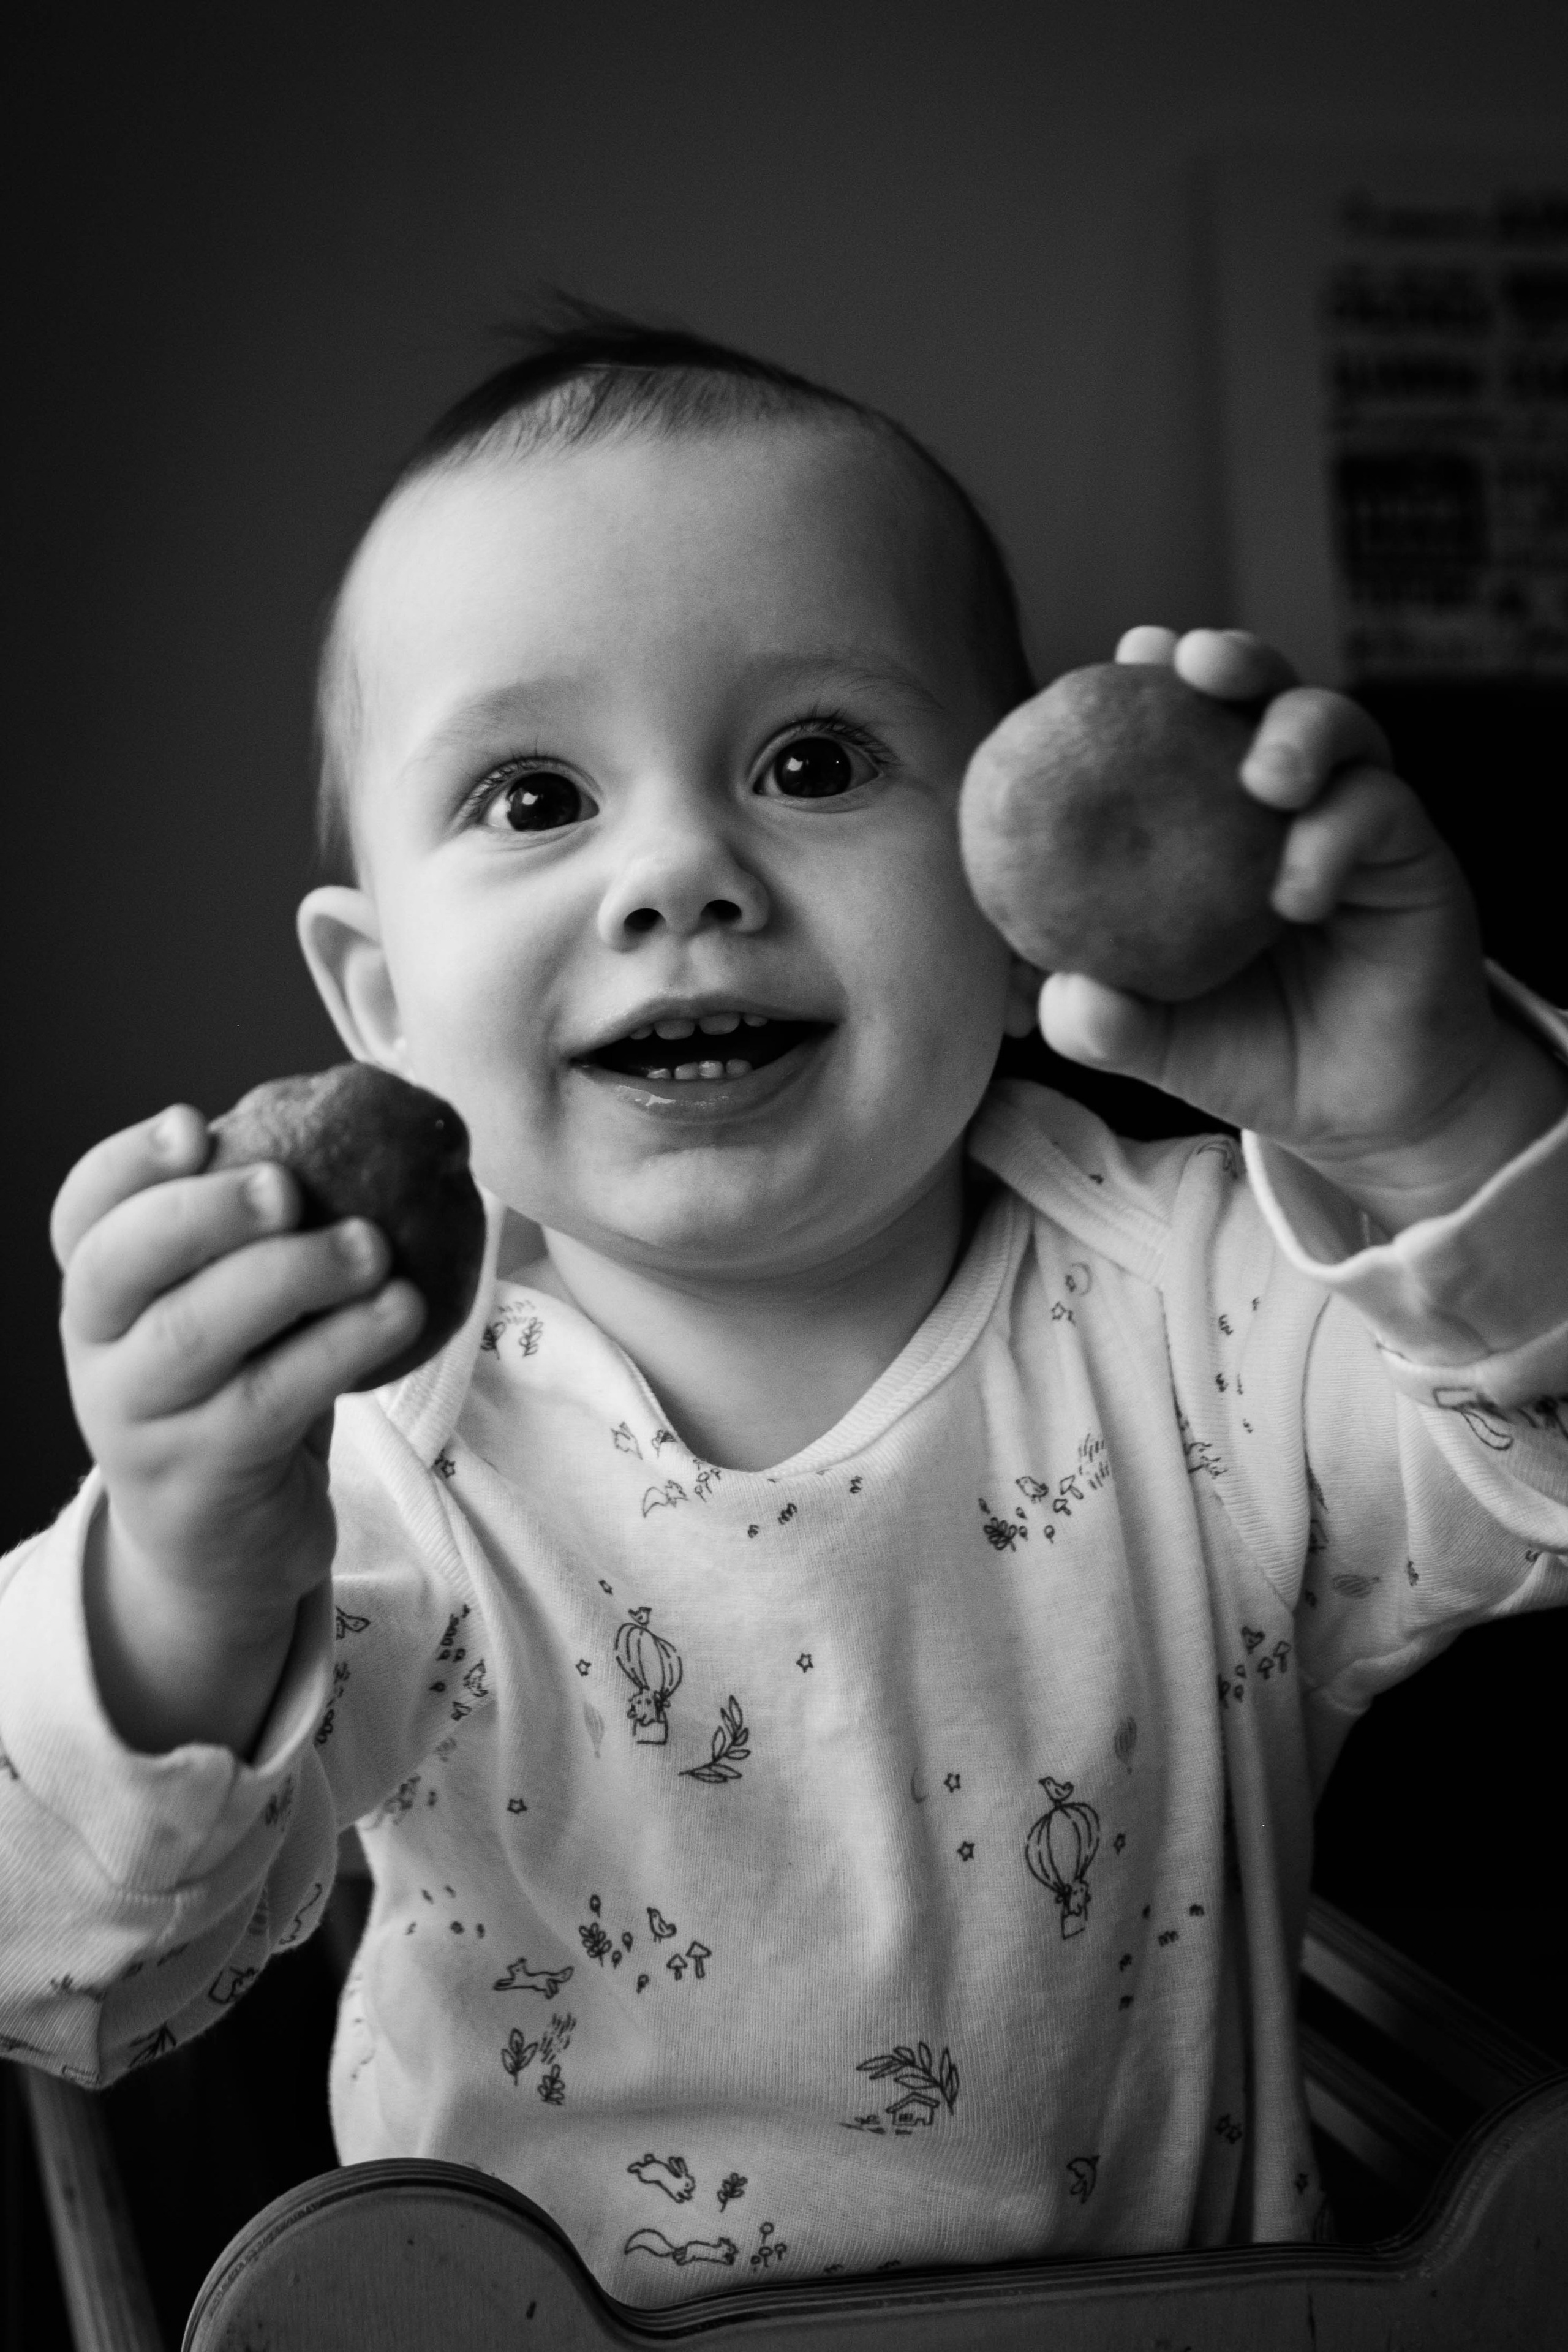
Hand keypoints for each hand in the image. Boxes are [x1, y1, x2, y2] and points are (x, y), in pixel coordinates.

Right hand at [53, 1104, 423, 1750]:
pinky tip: (401, 1311)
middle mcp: (103, 1351)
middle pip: (121, 1263)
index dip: (127, 1163)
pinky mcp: (205, 1475)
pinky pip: (273, 1398)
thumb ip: (265, 1234)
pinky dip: (341, 1346)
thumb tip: (368, 1125)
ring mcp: (143, 1419)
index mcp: (104, 1292)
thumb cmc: (246, 1391)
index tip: (192, 1122)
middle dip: (204, 1211)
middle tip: (288, 1185)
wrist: (229, 1544)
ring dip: (292, 1276)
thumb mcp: (239, 1310)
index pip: (82, 1214)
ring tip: (374, 1247)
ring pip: (197, 1332)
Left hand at [1038, 628, 1567, 1229]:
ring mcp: (1350, 812)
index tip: (1125, 655)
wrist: (1353, 1107)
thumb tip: (1061, 996)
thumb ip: (1099, 1020)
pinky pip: (1379, 811)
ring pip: (1338, 726)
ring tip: (1267, 778)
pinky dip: (1336, 835)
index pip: (1172, 721)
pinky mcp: (1411, 851)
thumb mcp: (1154, 1041)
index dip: (1147, 674)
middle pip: (1261, 690)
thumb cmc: (1242, 1049)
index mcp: (1203, 812)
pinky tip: (1298, 889)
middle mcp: (1280, 796)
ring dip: (1299, 732)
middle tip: (1194, 663)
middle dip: (1230, 656)